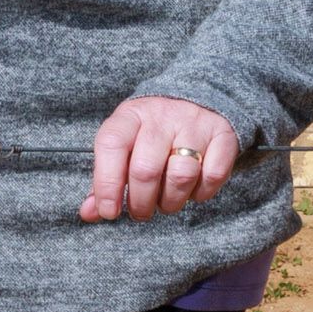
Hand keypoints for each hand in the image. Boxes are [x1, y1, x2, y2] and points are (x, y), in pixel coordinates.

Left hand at [83, 94, 242, 222]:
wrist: (198, 98)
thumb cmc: (151, 132)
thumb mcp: (124, 145)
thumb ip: (105, 180)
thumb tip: (89, 213)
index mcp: (130, 116)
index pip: (111, 145)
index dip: (106, 183)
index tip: (109, 211)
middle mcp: (162, 116)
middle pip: (146, 169)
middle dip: (140, 203)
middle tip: (140, 212)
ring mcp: (194, 124)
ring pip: (180, 176)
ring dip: (171, 202)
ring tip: (165, 202)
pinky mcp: (223, 135)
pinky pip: (212, 176)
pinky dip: (200, 194)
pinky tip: (192, 190)